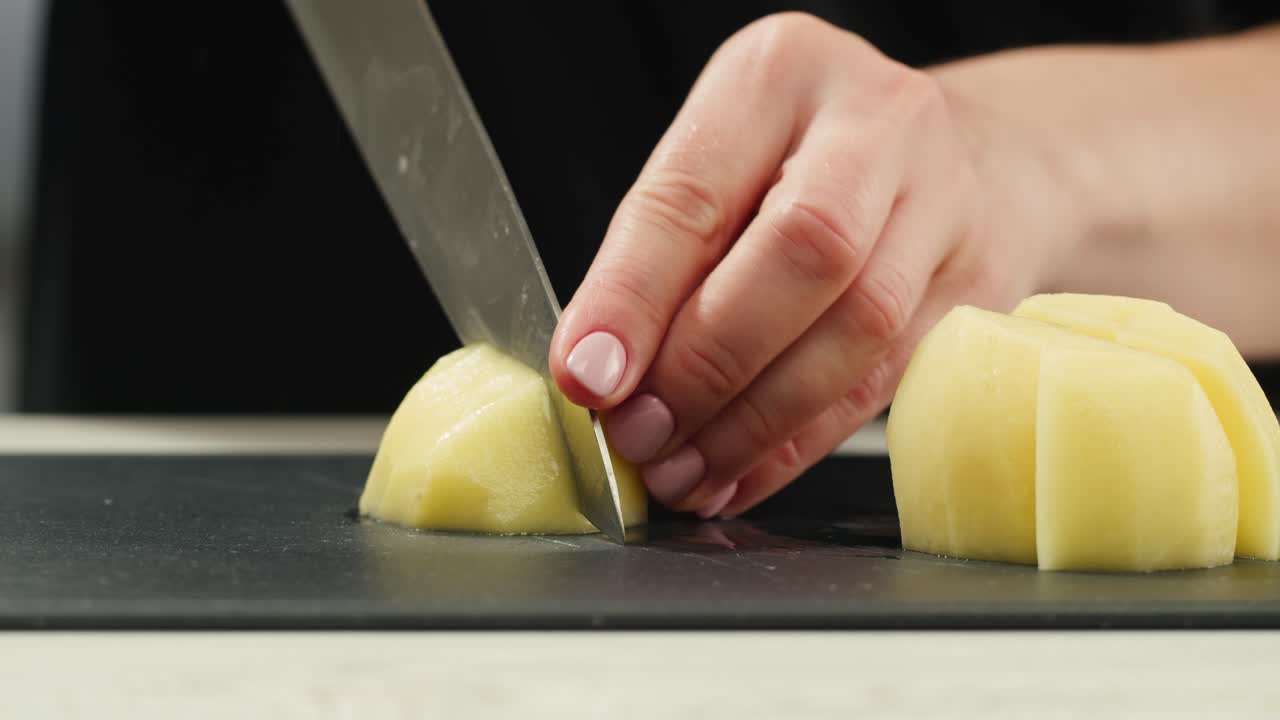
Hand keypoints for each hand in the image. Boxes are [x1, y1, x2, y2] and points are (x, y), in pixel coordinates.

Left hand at [550, 14, 1067, 517]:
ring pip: (858, 329)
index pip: (698, 192)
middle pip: (801, 253)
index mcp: (783, 74)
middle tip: (641, 434)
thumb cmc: (806, 164)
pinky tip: (741, 472)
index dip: (635, 296)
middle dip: (707, 364)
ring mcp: (948, 200)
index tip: (588, 377)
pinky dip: (800, 443)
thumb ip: (660, 260)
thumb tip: (600, 375)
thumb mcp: (719, 170)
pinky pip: (885, 383)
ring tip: (683, 469)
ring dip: (755, 420)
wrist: (964, 159)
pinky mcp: (980, 285)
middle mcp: (879, 121)